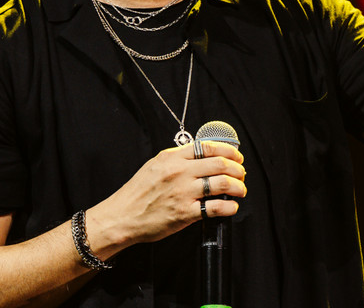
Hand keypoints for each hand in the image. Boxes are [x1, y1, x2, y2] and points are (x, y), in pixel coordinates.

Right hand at [87, 140, 246, 250]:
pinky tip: (231, 207)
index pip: (209, 147)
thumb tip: (202, 152)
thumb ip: (178, 157)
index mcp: (173, 158)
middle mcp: (180, 172)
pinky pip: (214, 208)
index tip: (237, 156)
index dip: (229, 150)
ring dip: (237, 187)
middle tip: (242, 174)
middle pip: (220, 163)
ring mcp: (183, 192)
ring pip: (222, 183)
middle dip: (237, 169)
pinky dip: (228, 207)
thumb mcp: (156, 164)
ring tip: (241, 190)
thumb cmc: (138, 191)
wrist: (122, 216)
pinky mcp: (184, 213)